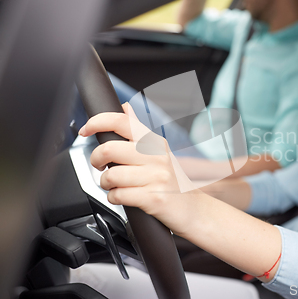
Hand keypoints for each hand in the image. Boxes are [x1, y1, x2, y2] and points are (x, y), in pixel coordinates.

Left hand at [79, 103, 201, 234]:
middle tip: (100, 166)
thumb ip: (138, 131)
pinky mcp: (154, 198)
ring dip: (105, 183)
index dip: (98, 122)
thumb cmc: (171, 181)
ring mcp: (157, 177)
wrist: (192, 209)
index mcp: (155, 142)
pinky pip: (118, 195)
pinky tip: (123, 197)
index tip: (85, 130)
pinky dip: (114, 198)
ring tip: (114, 185)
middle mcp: (157, 156)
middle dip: (95, 160)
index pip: (122, 121)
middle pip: (109, 149)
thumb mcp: (158, 152)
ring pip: (111, 175)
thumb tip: (125, 107)